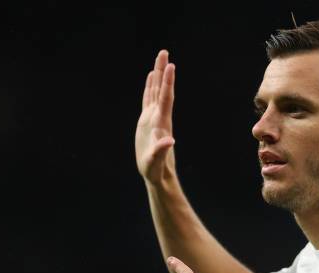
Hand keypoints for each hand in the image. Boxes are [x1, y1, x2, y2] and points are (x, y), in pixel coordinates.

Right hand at [135, 50, 176, 184]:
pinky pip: (148, 100)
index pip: (166, 98)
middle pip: (162, 90)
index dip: (167, 82)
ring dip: (157, 75)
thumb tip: (170, 141)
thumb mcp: (157, 161)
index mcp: (161, 123)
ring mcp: (153, 118)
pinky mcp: (147, 122)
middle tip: (164, 52)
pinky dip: (149, 87)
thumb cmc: (156, 169)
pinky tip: (150, 78)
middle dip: (162, 71)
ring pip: (155, 92)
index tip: (171, 65)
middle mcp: (159, 117)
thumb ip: (162, 151)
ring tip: (159, 59)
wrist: (157, 174)